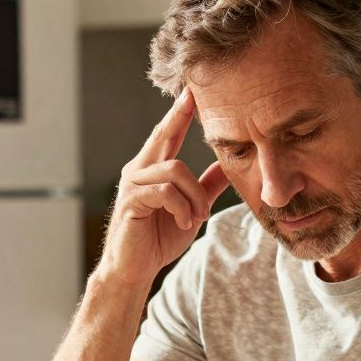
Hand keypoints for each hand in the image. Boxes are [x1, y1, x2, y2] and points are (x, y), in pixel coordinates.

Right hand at [96, 90, 230, 287]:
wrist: (135, 269)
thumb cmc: (159, 238)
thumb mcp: (192, 208)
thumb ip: (207, 186)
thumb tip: (229, 163)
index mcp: (152, 169)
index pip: (167, 134)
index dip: (179, 113)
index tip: (191, 91)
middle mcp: (139, 170)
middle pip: (163, 137)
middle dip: (179, 117)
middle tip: (192, 97)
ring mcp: (133, 185)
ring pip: (174, 170)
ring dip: (194, 195)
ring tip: (197, 216)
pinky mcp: (131, 202)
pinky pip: (165, 192)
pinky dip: (182, 207)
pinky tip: (186, 221)